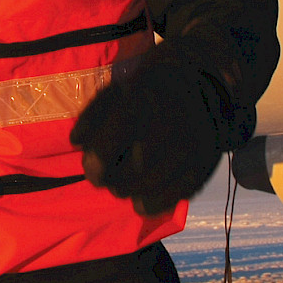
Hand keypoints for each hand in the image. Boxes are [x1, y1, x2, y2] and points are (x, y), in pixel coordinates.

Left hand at [71, 59, 251, 215]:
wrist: (206, 79)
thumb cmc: (153, 86)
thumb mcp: (120, 88)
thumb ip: (94, 113)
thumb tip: (76, 141)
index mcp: (141, 102)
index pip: (107, 148)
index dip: (96, 164)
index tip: (92, 170)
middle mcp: (167, 126)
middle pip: (126, 174)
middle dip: (112, 180)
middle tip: (109, 179)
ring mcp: (189, 147)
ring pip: (148, 187)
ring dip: (129, 191)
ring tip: (124, 186)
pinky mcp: (205, 163)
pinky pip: (175, 195)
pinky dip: (153, 203)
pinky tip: (141, 201)